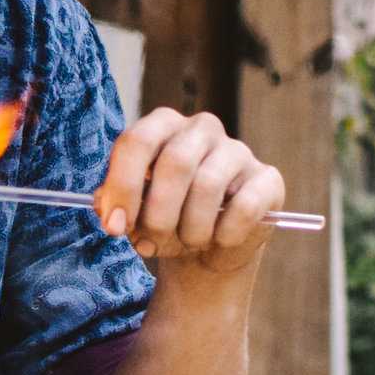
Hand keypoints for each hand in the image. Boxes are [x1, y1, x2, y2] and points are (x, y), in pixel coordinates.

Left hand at [92, 108, 284, 275]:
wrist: (210, 248)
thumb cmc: (167, 220)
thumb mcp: (133, 213)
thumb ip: (113, 204)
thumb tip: (107, 208)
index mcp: (163, 125)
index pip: (137, 141)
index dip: (123, 186)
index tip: (114, 226)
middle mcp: (202, 128)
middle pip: (174, 163)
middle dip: (157, 215)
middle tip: (151, 244)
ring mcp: (238, 150)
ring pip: (208, 186)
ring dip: (190, 230)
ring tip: (187, 243)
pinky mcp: (267, 179)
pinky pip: (244, 207)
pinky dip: (225, 234)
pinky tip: (219, 240)